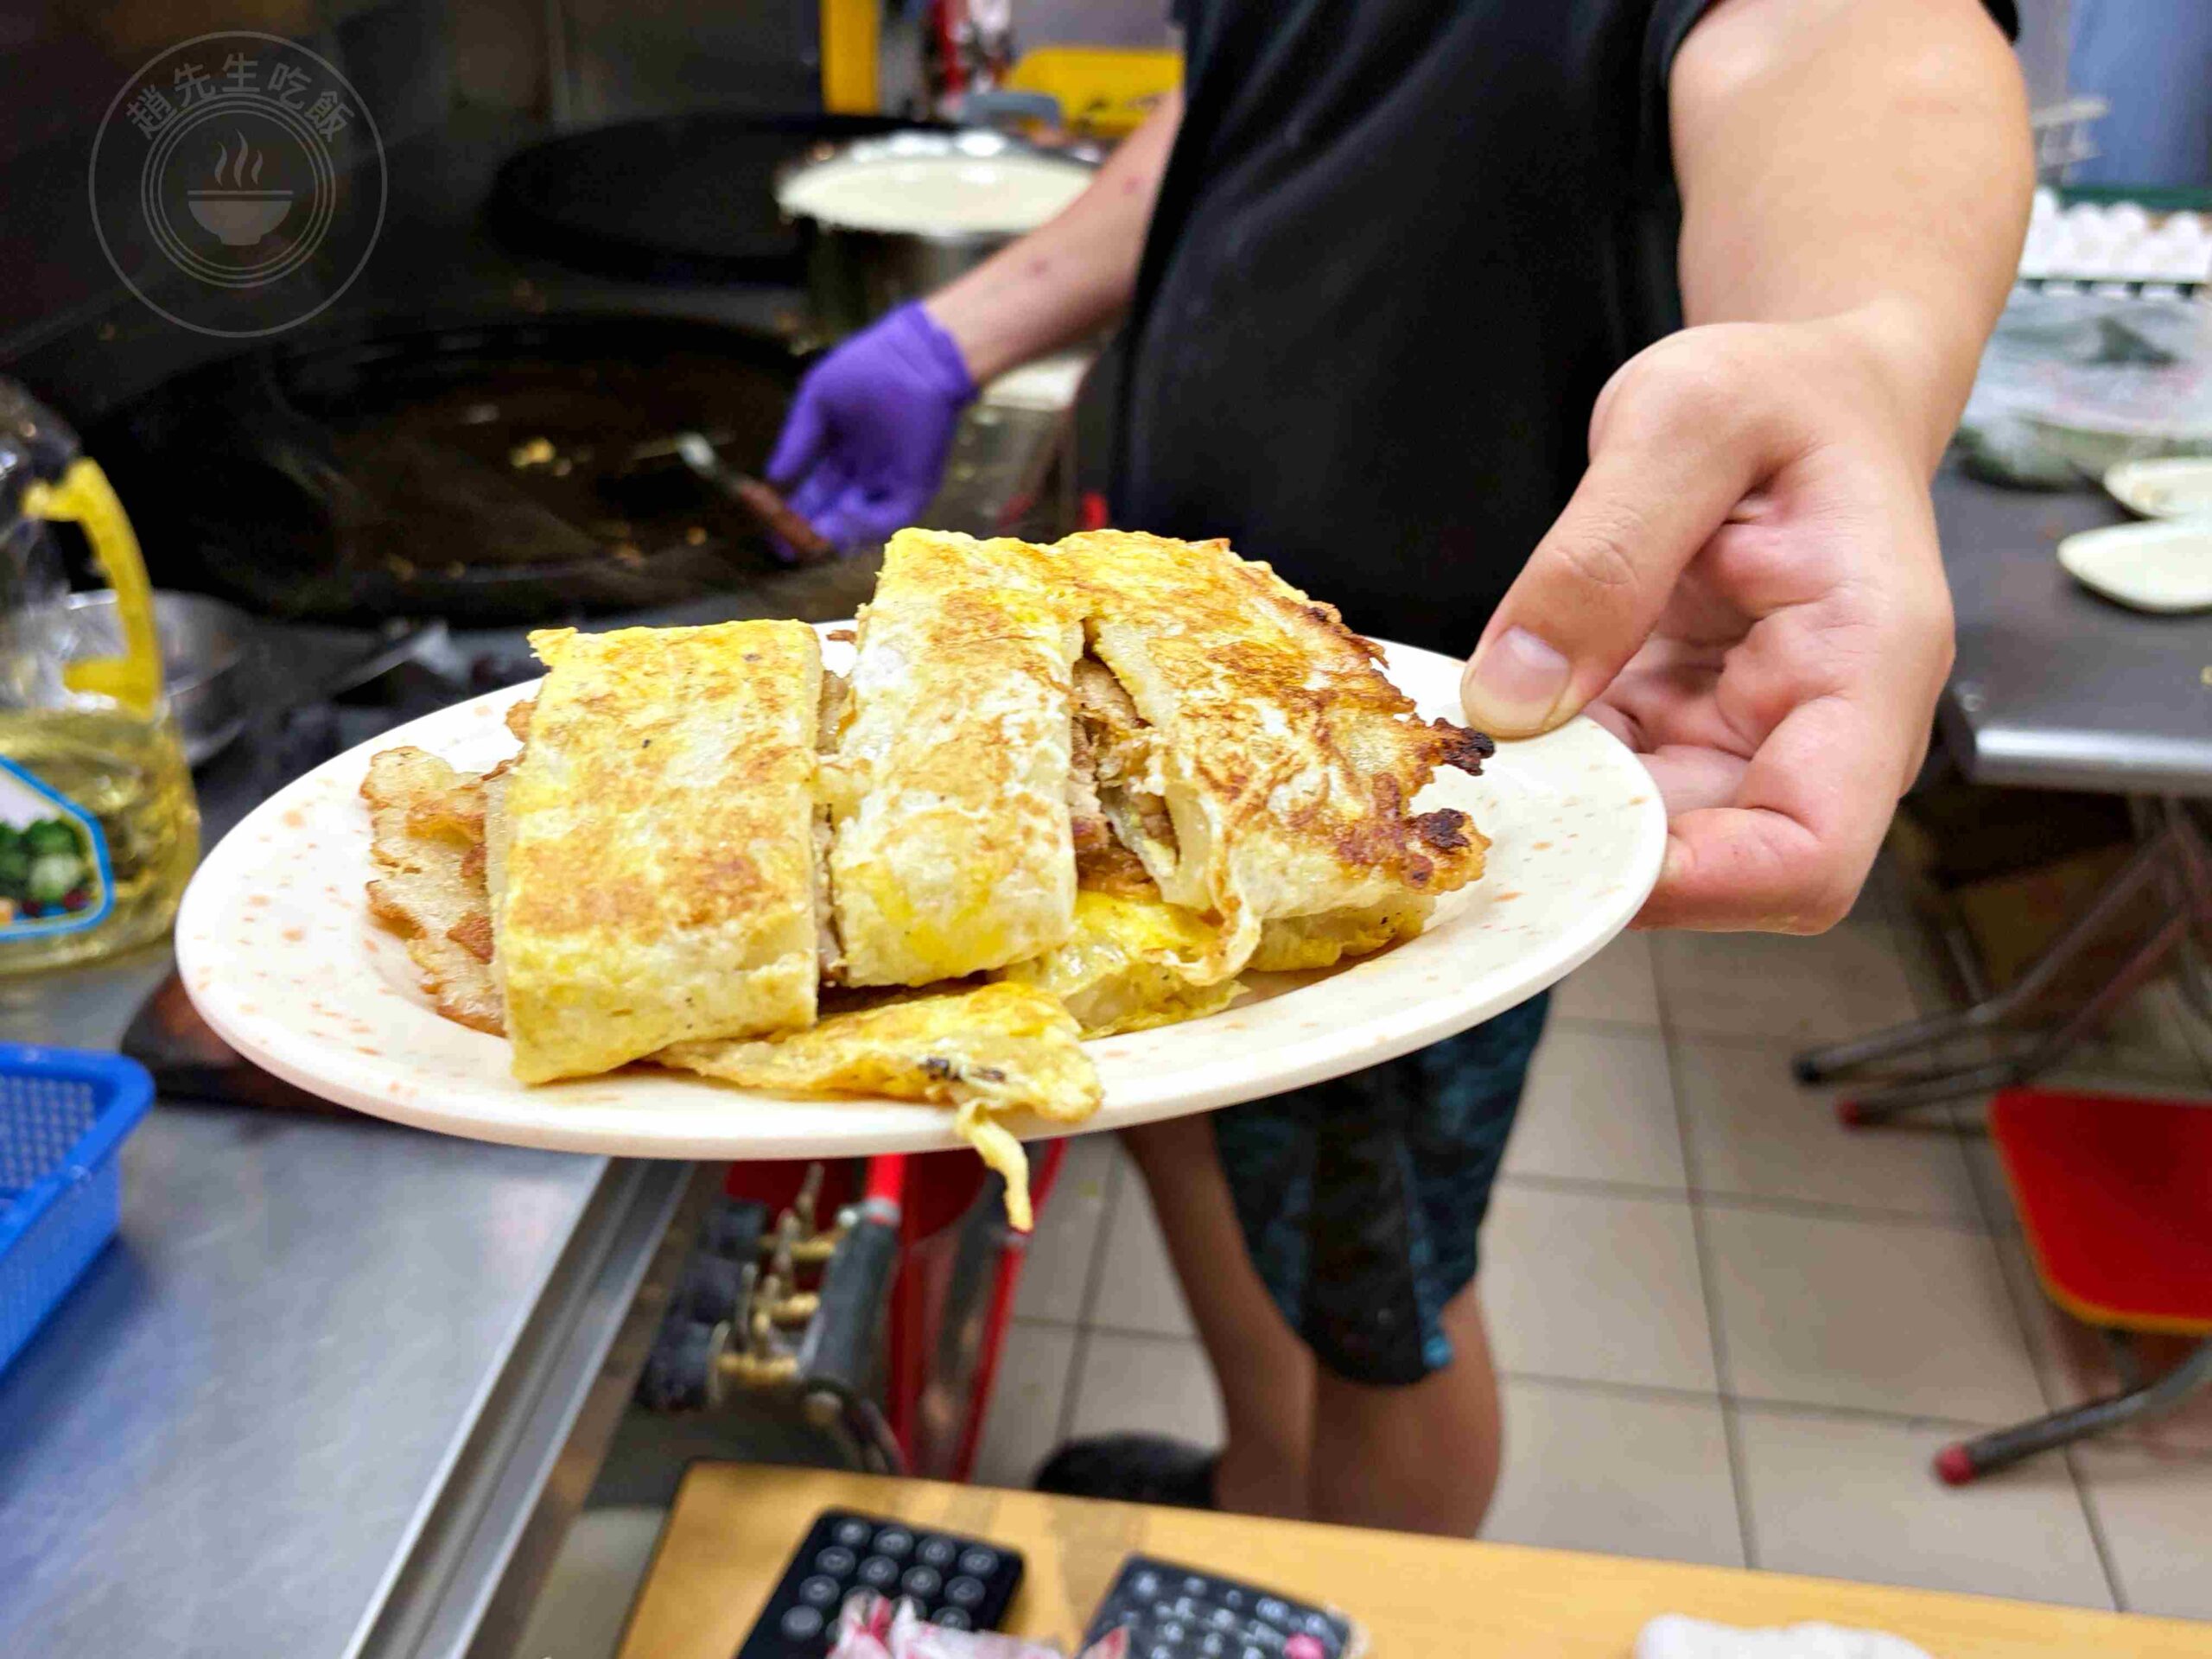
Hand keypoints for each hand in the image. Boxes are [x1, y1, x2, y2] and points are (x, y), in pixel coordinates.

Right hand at [766, 302, 976, 551]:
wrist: (915, 355)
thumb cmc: (866, 367)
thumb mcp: (818, 402)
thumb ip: (797, 441)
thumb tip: (771, 477)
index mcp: (841, 451)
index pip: (814, 491)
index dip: (791, 512)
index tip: (770, 530)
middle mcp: (866, 472)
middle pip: (833, 512)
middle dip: (809, 533)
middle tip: (785, 551)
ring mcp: (891, 480)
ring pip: (860, 520)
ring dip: (834, 534)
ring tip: (809, 541)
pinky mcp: (916, 484)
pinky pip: (890, 515)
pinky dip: (866, 523)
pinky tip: (841, 519)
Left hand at [1460, 317, 1953, 932]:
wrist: (1810, 392)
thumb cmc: (1782, 393)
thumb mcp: (1684, 421)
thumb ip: (1601, 554)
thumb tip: (1512, 701)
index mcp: (1866, 665)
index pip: (1807, 857)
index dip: (1691, 886)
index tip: (1572, 848)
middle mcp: (1822, 732)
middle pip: (1716, 869)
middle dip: (1594, 847)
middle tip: (1478, 797)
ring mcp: (1751, 741)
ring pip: (1649, 839)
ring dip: (1560, 810)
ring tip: (1476, 751)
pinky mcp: (1687, 732)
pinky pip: (1613, 784)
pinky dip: (1550, 768)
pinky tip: (1495, 722)